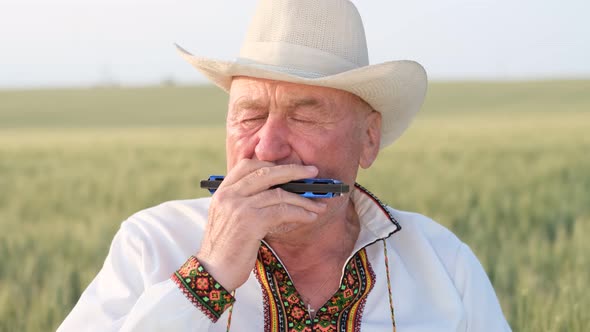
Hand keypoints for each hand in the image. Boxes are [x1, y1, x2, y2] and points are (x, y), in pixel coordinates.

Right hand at [195, 159, 327, 290]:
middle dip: (294, 171)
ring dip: (303, 199)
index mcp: (222, 191)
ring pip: (279, 193)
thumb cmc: (226, 249)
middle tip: (313, 172)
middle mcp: (229, 195)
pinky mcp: (250, 222)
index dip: (272, 164)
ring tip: (318, 205)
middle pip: (267, 173)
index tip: (291, 168)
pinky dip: (300, 213)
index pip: (248, 165)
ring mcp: (239, 207)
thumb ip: (244, 201)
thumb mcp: (229, 218)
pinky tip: (310, 217)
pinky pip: (282, 211)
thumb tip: (277, 191)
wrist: (213, 273)